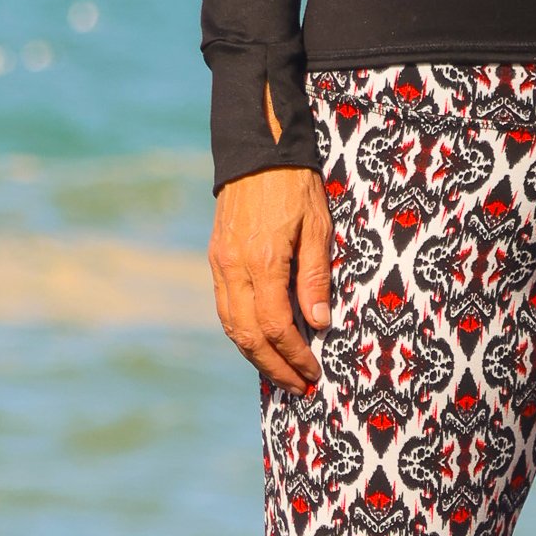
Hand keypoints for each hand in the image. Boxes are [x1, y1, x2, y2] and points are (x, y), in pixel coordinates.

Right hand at [208, 82, 333, 395]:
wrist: (257, 148)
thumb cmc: (295, 184)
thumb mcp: (317, 227)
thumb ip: (315, 277)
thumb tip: (319, 323)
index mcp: (263, 261)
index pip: (276, 326)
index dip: (295, 355)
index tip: (313, 372)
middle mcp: (234, 267)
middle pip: (248, 336)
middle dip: (274, 368)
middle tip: (298, 388)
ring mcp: (220, 264)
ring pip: (231, 327)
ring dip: (256, 357)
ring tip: (282, 375)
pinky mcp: (216, 259)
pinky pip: (226, 309)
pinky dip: (243, 334)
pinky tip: (262, 345)